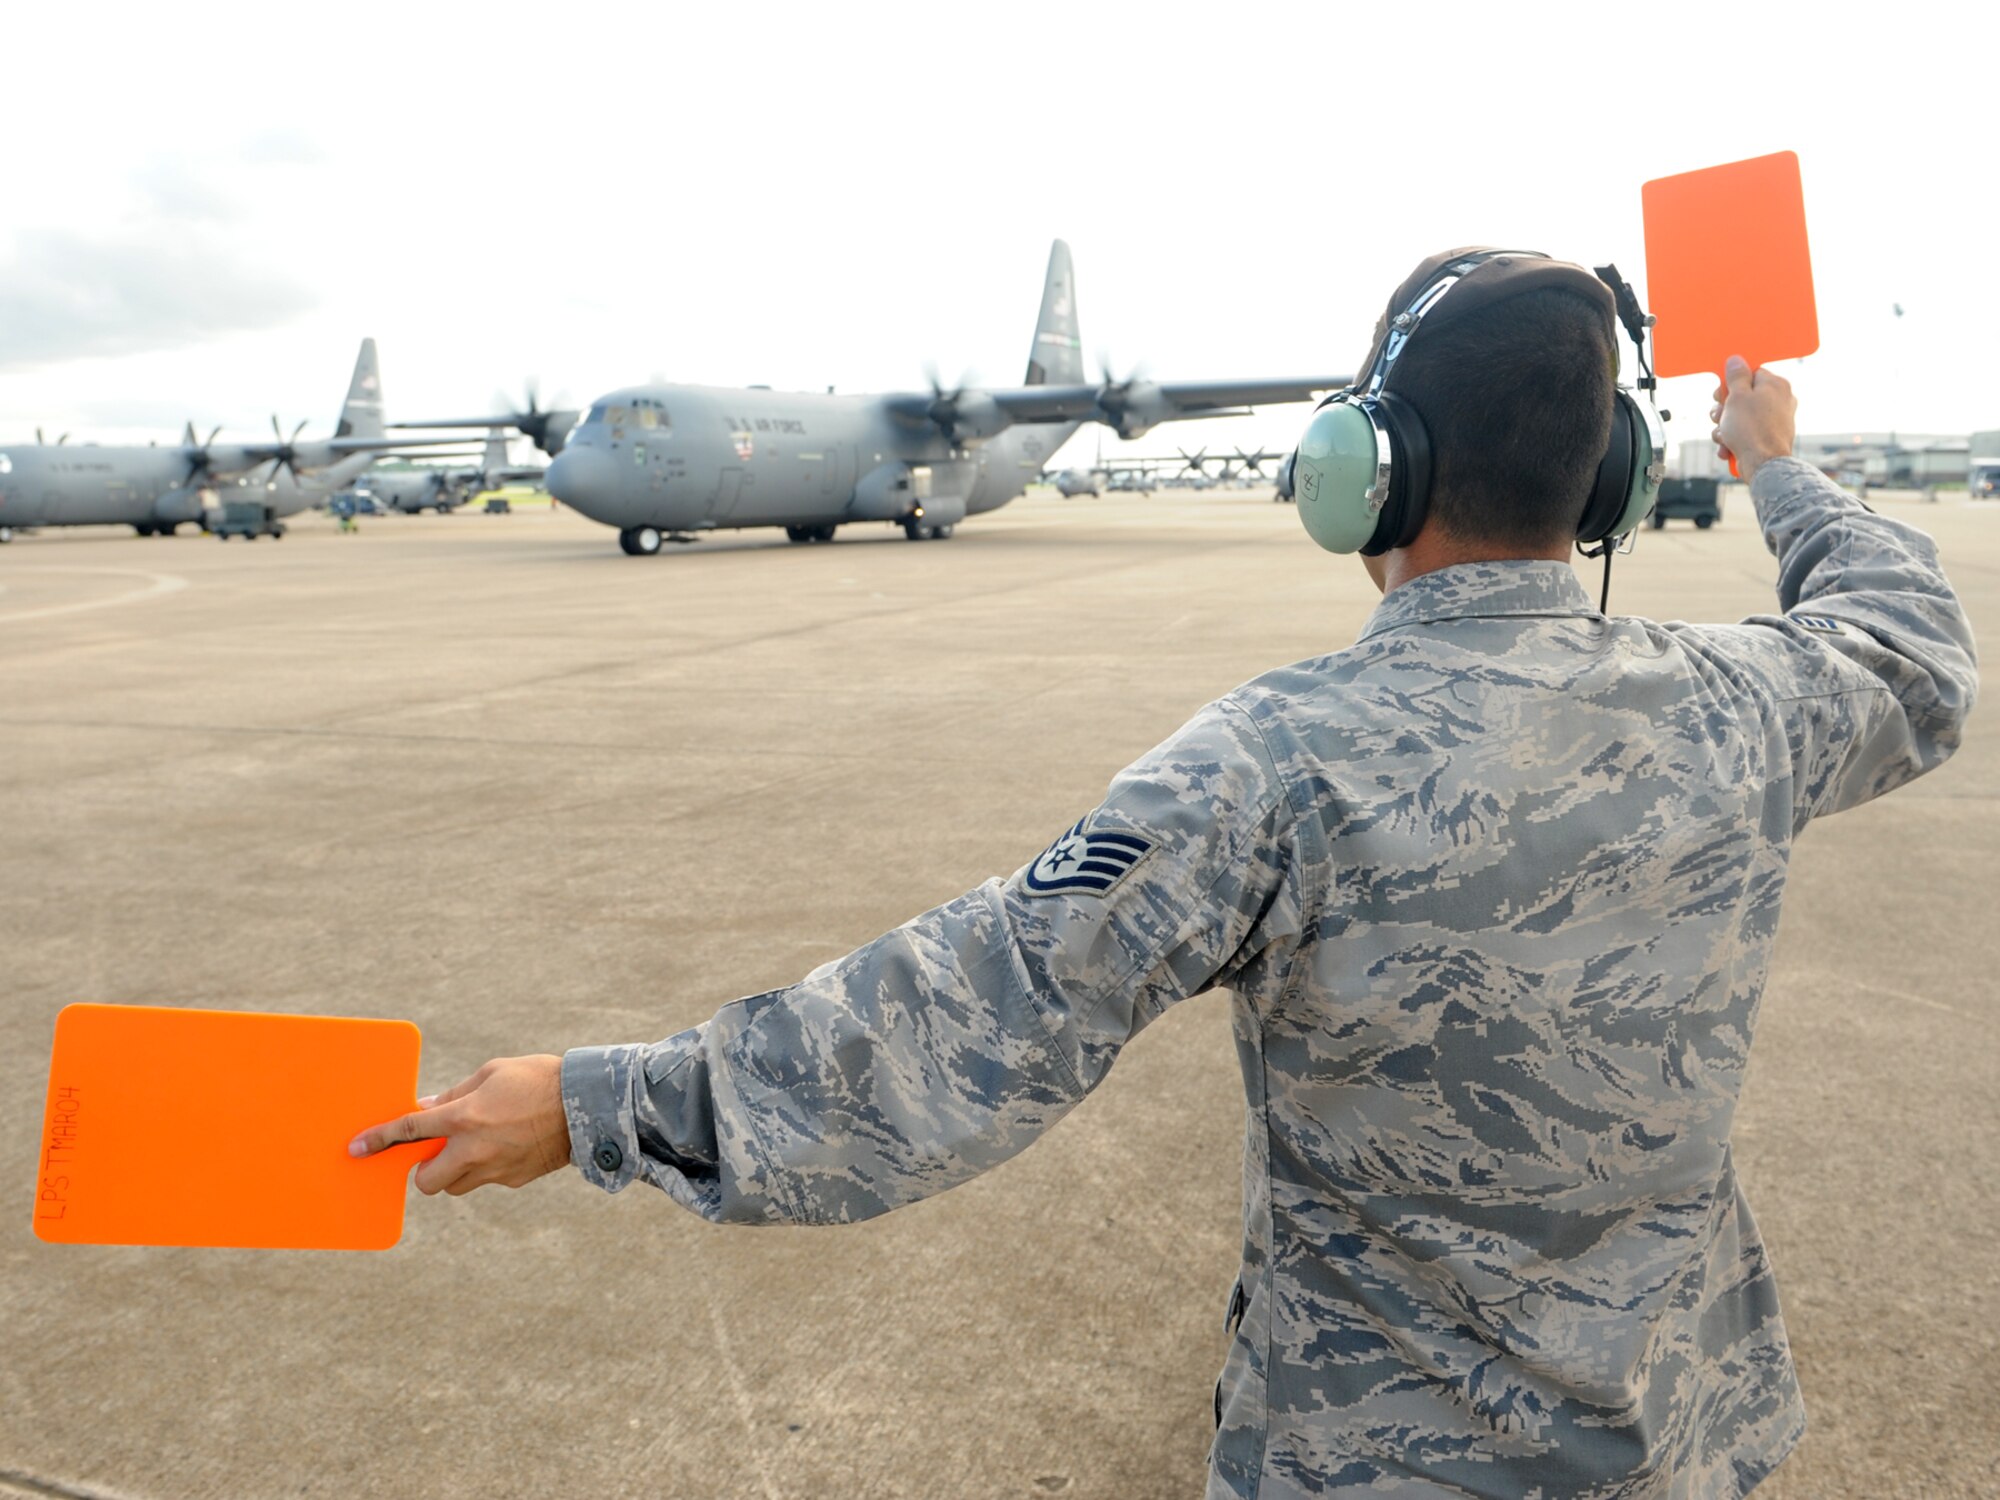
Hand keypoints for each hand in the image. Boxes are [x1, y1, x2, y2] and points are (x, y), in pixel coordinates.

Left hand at [349, 1054, 570, 1195]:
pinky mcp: (514, 1180)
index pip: (409, 1131)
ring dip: (455, 1170)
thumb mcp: (491, 1073)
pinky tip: (509, 1144)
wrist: (586, 1103)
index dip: (379, 1140)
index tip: (357, 1148)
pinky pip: (488, 1179)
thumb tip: (427, 1110)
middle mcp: (473, 1149)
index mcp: (463, 1117)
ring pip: (456, 1185)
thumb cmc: (537, 1078)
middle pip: (427, 1181)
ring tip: (479, 1144)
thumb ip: (455, 1094)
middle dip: (425, 1169)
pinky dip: (488, 1167)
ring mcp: (494, 1169)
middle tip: (439, 1149)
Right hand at [1710, 355, 1796, 483]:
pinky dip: (1735, 439)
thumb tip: (1736, 360)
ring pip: (1741, 417)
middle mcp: (1780, 399)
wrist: (1764, 464)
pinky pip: (1747, 432)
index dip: (1731, 384)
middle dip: (1725, 409)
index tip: (1720, 395)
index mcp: (1776, 384)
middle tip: (1719, 417)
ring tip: (1723, 437)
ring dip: (1725, 427)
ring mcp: (1776, 419)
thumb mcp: (1737, 396)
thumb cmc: (1751, 429)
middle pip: (1743, 396)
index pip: (1750, 373)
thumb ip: (1736, 376)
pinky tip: (1728, 448)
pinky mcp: (1770, 437)